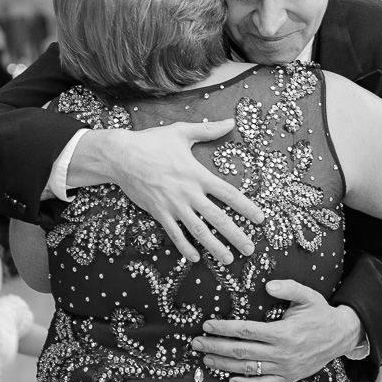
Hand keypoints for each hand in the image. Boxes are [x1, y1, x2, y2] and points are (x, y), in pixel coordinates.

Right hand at [104, 120, 263, 263]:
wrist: (121, 156)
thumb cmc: (152, 142)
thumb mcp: (182, 132)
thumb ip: (208, 130)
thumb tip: (231, 122)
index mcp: (198, 174)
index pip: (229, 194)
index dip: (247, 207)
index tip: (260, 219)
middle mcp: (189, 193)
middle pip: (218, 218)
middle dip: (236, 235)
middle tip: (250, 249)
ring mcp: (173, 205)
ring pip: (198, 230)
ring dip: (214, 246)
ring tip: (227, 259)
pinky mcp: (159, 213)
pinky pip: (174, 234)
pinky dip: (184, 247)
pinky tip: (195, 258)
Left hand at [191, 280, 360, 381]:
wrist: (341, 336)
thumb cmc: (320, 313)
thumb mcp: (308, 295)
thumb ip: (288, 287)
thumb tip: (267, 284)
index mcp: (283, 332)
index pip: (246, 330)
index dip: (224, 328)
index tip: (207, 324)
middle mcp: (281, 353)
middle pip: (241, 351)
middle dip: (215, 346)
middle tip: (195, 343)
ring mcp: (284, 368)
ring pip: (248, 369)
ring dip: (224, 365)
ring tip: (205, 359)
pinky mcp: (288, 378)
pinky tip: (231, 381)